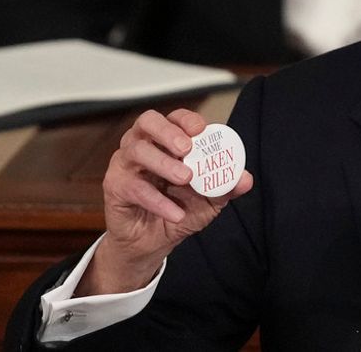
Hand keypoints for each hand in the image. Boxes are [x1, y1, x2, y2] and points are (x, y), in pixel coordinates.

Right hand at [77, 109, 253, 295]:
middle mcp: (143, 144)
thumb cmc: (180, 209)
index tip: (201, 130)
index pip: (174, 117)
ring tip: (186, 178)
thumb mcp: (210, 199)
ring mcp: (125, 164)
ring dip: (163, 163)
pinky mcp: (115, 186)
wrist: (154, 242)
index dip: (187, 120)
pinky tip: (175, 212)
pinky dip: (157, 200)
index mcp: (167, 140)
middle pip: (147, 122)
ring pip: (136, 151)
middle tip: (186, 148)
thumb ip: (226, 186)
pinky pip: (133, 187)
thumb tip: (246, 179)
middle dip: (168, 131)